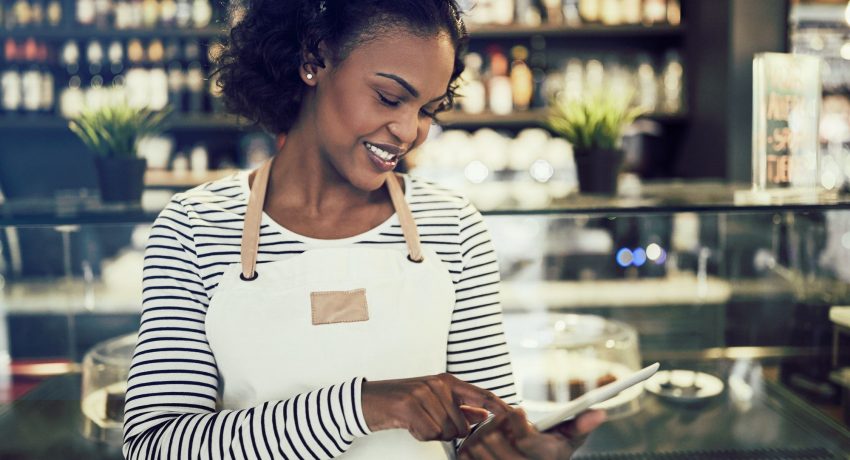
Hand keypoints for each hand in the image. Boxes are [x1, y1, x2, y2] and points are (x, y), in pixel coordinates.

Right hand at [361, 373, 510, 441]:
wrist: (369, 401)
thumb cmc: (403, 403)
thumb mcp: (434, 401)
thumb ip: (460, 408)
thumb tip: (484, 417)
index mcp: (448, 381)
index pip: (482, 395)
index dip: (500, 407)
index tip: (515, 415)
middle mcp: (439, 384)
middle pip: (462, 425)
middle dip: (448, 432)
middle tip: (427, 423)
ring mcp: (424, 393)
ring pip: (446, 431)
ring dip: (431, 434)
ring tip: (417, 421)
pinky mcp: (410, 405)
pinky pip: (429, 433)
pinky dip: (419, 435)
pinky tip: (409, 424)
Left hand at [458, 408, 605, 459]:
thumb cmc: (551, 453)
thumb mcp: (567, 440)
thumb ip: (581, 424)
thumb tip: (600, 412)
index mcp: (544, 458)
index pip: (525, 439)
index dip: (517, 422)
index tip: (517, 409)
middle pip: (494, 438)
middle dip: (495, 424)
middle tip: (501, 417)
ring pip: (478, 444)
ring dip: (481, 432)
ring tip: (492, 430)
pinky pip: (465, 455)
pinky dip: (469, 444)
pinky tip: (480, 441)